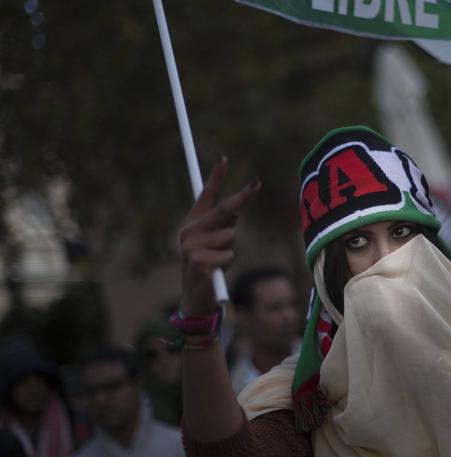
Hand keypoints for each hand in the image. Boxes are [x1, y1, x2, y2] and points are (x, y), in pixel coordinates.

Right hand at [178, 157, 259, 314]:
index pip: (205, 196)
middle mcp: (188, 231)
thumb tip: (236, 210)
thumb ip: (224, 226)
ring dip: (231, 249)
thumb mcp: (218, 244)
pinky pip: (228, 254)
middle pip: (222, 210)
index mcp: (193, 224)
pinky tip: (215, 272)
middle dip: (241, 197)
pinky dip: (227, 264)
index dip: (215, 178)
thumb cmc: (210, 267)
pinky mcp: (197, 261)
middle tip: (257, 184)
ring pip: (230, 236)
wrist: (196, 297)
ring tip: (218, 261)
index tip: (224, 159)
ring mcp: (190, 246)